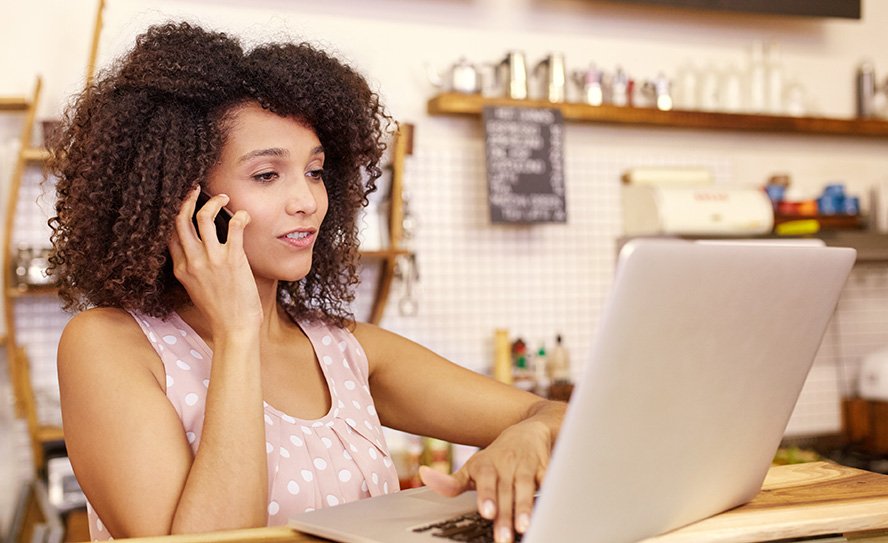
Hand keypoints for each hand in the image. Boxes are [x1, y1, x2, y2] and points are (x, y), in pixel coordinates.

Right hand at [168, 186, 261, 334]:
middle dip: (187, 199)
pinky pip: (234, 228)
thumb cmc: (220, 312)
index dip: (175, 214)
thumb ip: (193, 270)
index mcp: (181, 269)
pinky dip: (239, 216)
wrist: (234, 329)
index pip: (170, 234)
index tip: (183, 204)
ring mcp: (211, 259)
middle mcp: (192, 261)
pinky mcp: (233, 259)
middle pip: (180, 220)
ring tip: (224, 197)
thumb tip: (197, 254)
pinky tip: (244, 215)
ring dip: (213, 202)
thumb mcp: (196, 290)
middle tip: (195, 189)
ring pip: (203, 217)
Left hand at [419, 420, 552, 542]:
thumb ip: (453, 481)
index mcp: (487, 465)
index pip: (485, 481)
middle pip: (506, 491)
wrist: (529, 429)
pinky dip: (551, 491)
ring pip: (526, 487)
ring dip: (525, 507)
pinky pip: (550, 479)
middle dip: (505, 515)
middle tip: (503, 537)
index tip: (486, 512)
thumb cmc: (498, 455)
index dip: (487, 495)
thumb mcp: (474, 466)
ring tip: (524, 527)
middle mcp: (507, 465)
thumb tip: (425, 477)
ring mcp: (527, 466)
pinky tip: (553, 506)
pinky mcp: (547, 467)